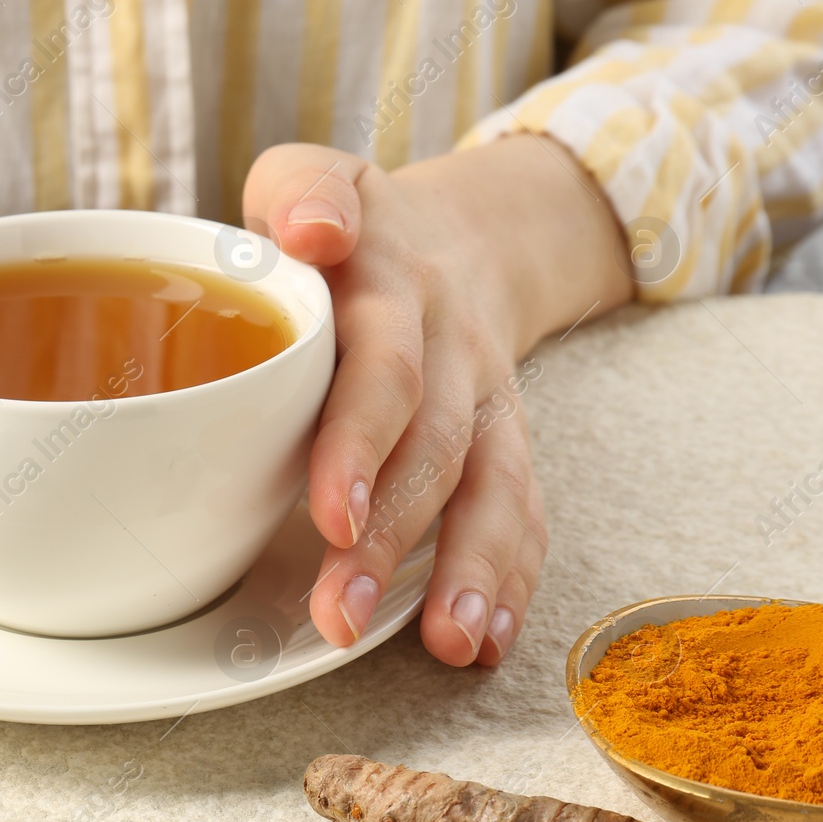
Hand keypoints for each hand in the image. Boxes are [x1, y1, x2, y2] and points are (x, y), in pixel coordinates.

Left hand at [243, 136, 631, 665]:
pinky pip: (521, 509)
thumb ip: (301, 191)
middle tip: (341, 612)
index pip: (382, 364)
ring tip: (447, 644)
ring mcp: (486, 398)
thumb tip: (309, 230)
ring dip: (467, 569)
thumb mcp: (314, 178)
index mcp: (390, 286)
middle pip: (433, 444)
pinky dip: (509, 577)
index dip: (361, 437)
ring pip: (490, 486)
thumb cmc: (347, 225)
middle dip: (392, 534)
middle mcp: (450, 346)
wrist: (460, 235)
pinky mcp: (506, 441)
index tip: (329, 508)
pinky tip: (484, 640)